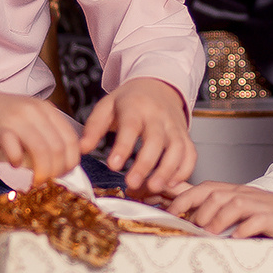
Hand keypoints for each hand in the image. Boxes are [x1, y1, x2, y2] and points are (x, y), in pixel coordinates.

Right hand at [0, 86, 81, 185]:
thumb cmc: (1, 120)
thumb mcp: (30, 123)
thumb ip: (46, 138)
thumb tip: (61, 167)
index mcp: (48, 110)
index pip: (71, 140)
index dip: (70, 162)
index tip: (63, 175)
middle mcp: (36, 111)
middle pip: (58, 148)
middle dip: (56, 171)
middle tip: (47, 181)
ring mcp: (18, 118)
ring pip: (42, 150)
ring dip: (41, 171)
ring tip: (35, 181)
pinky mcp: (0, 127)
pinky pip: (15, 149)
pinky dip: (17, 162)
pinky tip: (14, 164)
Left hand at [80, 78, 195, 195]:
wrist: (158, 84)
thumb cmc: (130, 99)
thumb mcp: (107, 106)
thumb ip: (94, 127)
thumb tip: (82, 149)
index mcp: (135, 107)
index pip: (130, 127)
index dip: (123, 146)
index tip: (113, 165)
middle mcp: (158, 117)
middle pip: (156, 141)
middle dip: (145, 164)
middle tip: (133, 183)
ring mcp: (174, 126)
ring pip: (177, 149)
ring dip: (168, 170)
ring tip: (154, 188)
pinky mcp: (185, 135)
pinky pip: (190, 154)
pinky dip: (184, 170)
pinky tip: (171, 183)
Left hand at [164, 181, 272, 239]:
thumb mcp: (246, 211)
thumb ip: (223, 212)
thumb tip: (192, 220)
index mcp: (238, 192)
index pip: (206, 187)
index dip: (185, 197)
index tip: (170, 212)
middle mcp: (247, 195)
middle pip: (216, 193)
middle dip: (199, 210)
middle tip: (192, 228)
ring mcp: (261, 205)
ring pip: (233, 204)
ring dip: (217, 219)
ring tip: (211, 233)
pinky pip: (256, 221)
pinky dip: (244, 230)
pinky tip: (237, 239)